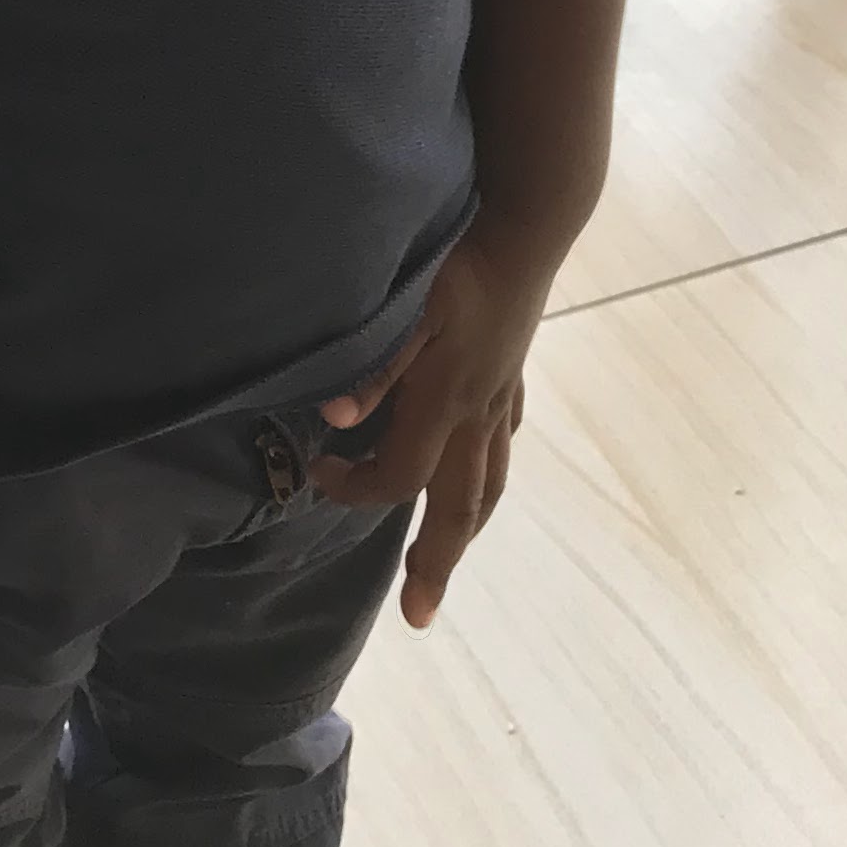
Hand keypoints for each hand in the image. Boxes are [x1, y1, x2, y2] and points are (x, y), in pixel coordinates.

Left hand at [312, 218, 560, 625]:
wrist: (527, 231)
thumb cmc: (461, 265)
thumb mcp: (409, 308)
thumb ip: (376, 366)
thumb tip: (335, 417)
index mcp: (446, 404)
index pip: (400, 477)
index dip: (356, 490)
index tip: (318, 476)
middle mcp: (479, 415)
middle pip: (458, 508)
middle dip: (436, 563)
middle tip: (420, 615)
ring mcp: (501, 400)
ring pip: (490, 485)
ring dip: (465, 529)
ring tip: (448, 558)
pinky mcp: (512, 378)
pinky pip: (502, 447)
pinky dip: (487, 477)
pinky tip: (480, 476)